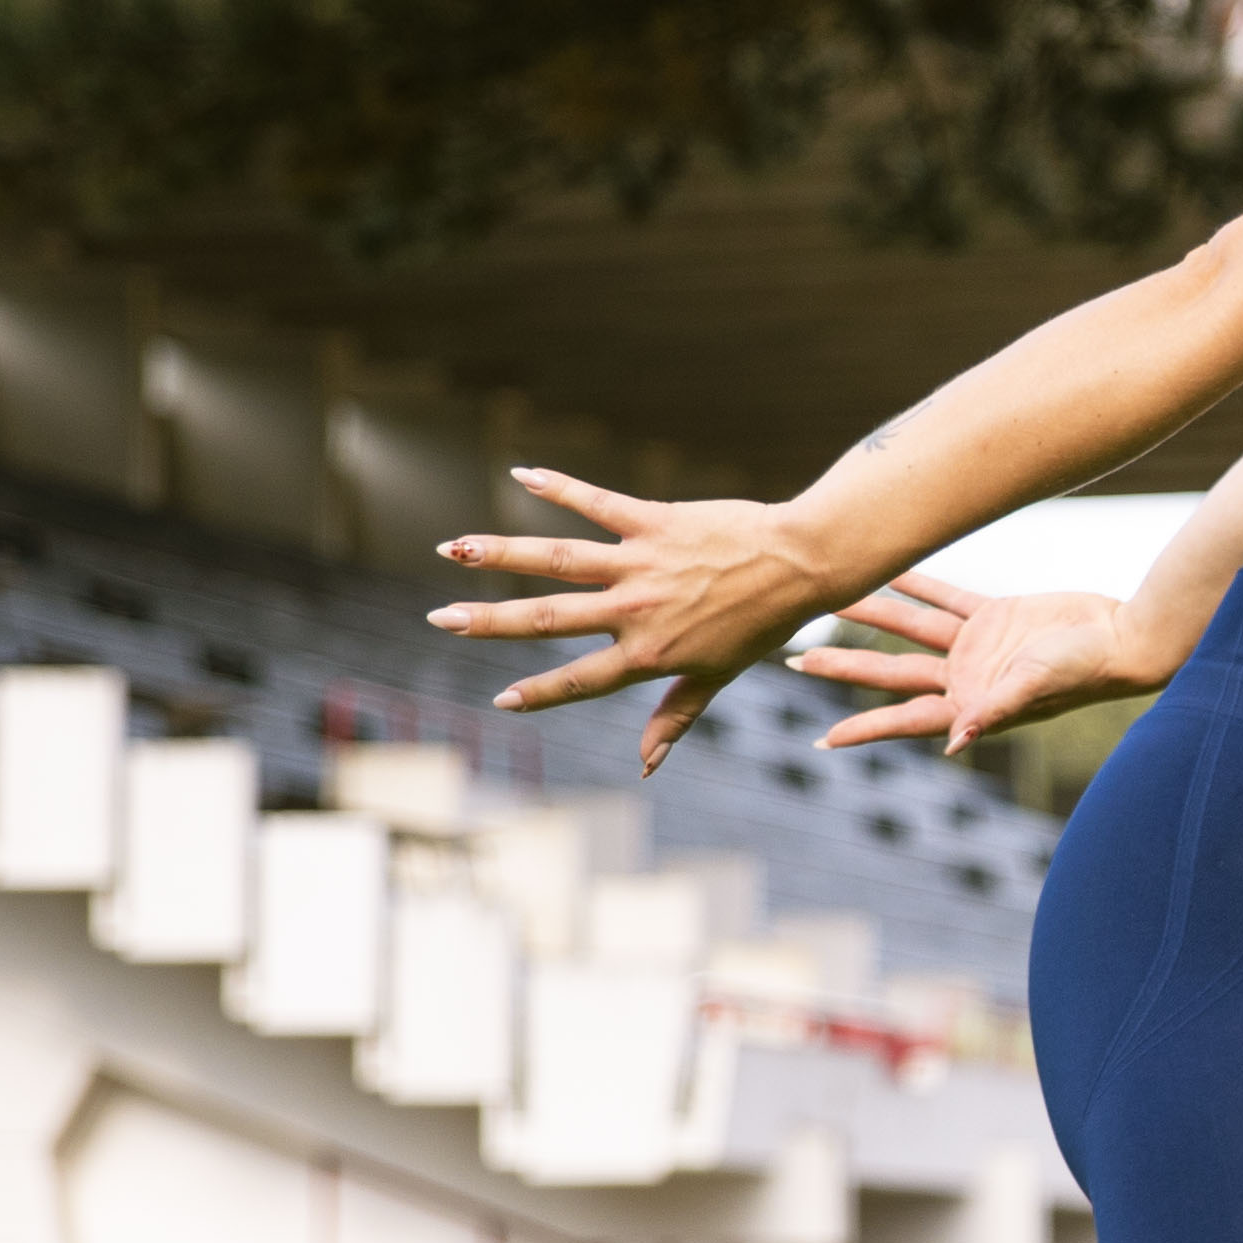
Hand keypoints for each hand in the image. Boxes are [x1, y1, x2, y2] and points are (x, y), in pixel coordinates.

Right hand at [428, 467, 849, 772]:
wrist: (803, 564)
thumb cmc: (760, 624)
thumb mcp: (716, 677)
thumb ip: (673, 717)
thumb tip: (645, 767)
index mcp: (649, 654)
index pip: (581, 679)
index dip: (539, 693)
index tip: (498, 702)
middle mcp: (636, 610)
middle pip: (549, 618)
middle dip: (489, 621)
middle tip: (440, 618)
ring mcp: (641, 563)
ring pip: (558, 558)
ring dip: (501, 552)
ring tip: (453, 548)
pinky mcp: (653, 521)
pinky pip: (597, 503)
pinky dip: (558, 487)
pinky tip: (520, 474)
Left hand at [788, 577, 1173, 754]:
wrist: (1123, 636)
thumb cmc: (1087, 672)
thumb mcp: (1037, 688)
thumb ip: (994, 712)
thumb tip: (953, 743)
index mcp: (972, 705)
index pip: (907, 718)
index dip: (865, 729)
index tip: (822, 741)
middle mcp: (967, 679)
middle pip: (892, 673)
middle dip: (844, 667)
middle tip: (794, 660)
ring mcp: (978, 647)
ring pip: (911, 629)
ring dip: (872, 614)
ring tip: (831, 599)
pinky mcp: (995, 617)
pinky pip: (946, 595)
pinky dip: (917, 581)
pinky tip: (888, 568)